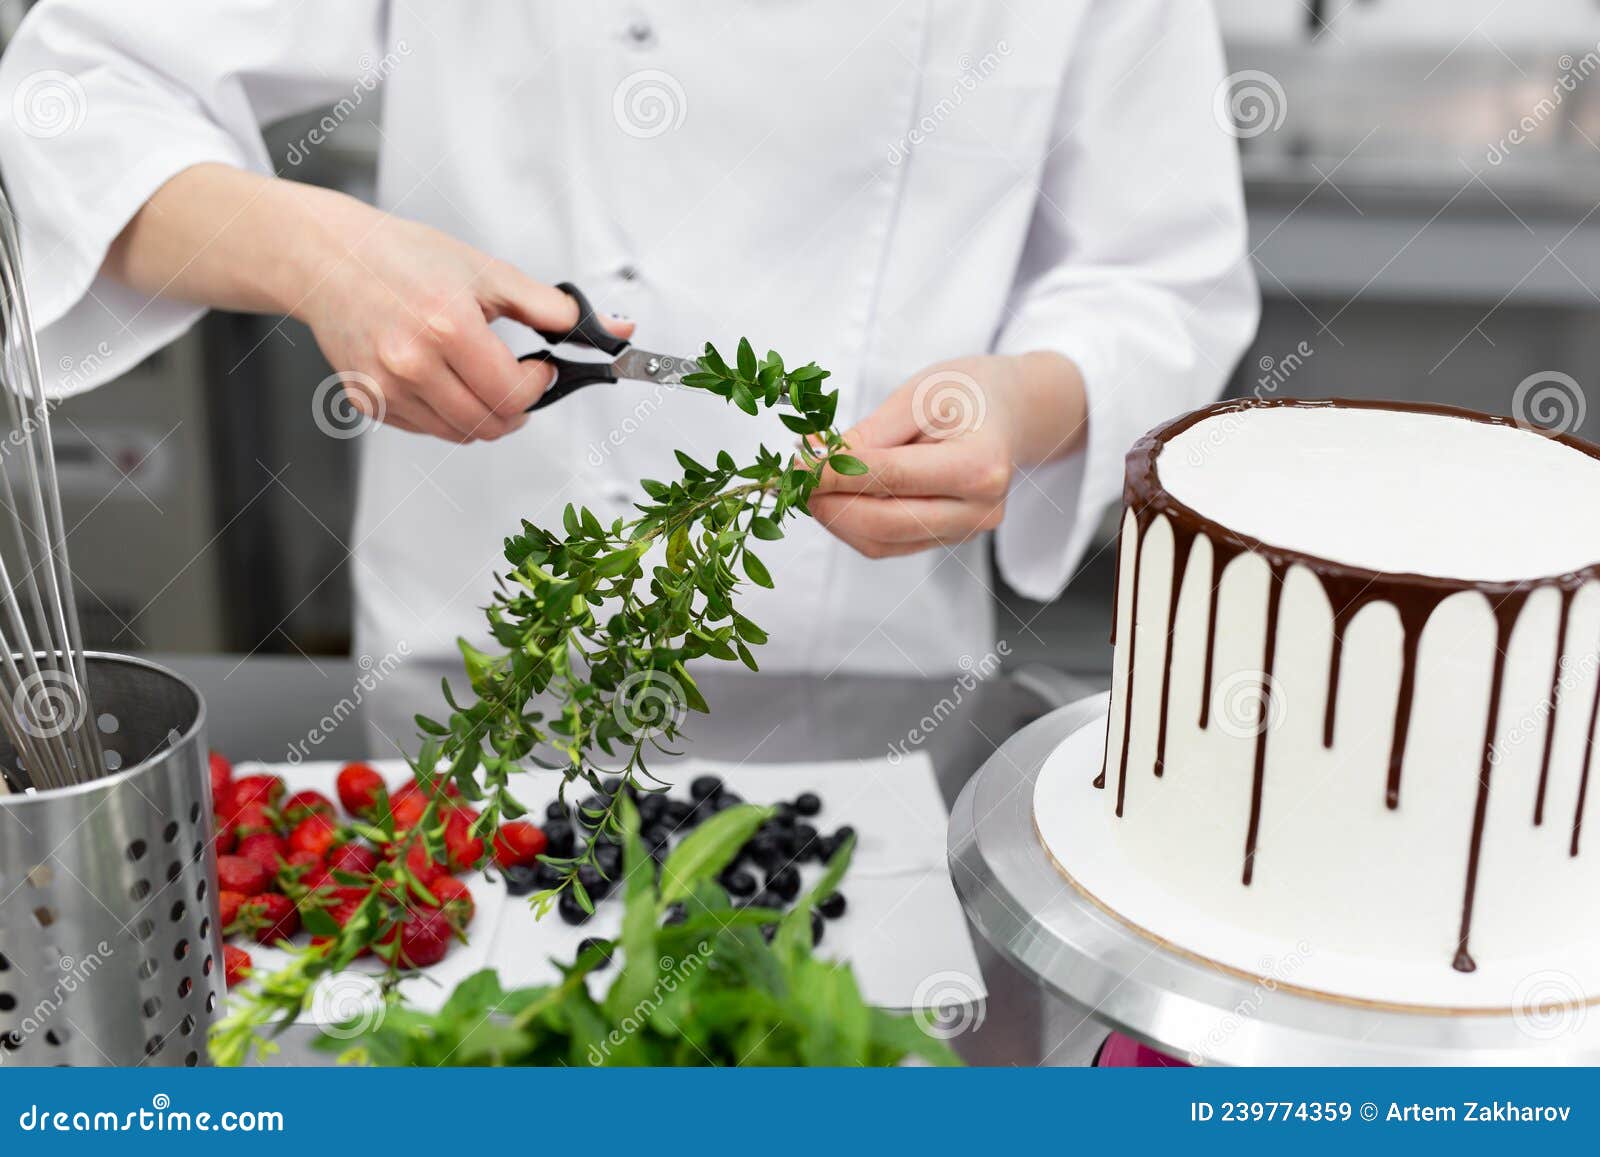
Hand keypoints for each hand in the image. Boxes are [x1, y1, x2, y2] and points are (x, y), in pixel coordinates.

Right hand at [296, 200, 632, 442]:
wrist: (330, 259)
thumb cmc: (403, 258)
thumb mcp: (486, 272)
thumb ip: (551, 307)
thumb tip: (612, 329)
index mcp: (446, 327)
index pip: (513, 394)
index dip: (538, 386)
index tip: (540, 368)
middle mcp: (412, 363)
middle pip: (490, 424)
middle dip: (517, 408)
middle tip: (518, 378)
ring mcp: (386, 388)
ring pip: (460, 433)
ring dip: (485, 415)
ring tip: (482, 377)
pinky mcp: (368, 401)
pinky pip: (427, 428)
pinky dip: (446, 413)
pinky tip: (443, 378)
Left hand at [809, 352, 1085, 558]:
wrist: (1009, 412)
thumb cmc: (967, 392)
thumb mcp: (919, 394)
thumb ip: (870, 434)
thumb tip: (816, 462)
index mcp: (980, 466)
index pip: (891, 478)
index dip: (835, 473)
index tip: (795, 462)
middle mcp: (979, 510)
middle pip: (884, 522)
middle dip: (829, 502)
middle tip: (794, 477)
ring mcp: (965, 532)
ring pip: (880, 542)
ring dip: (835, 517)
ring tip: (809, 483)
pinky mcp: (946, 540)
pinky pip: (887, 545)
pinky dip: (852, 524)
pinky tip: (834, 496)